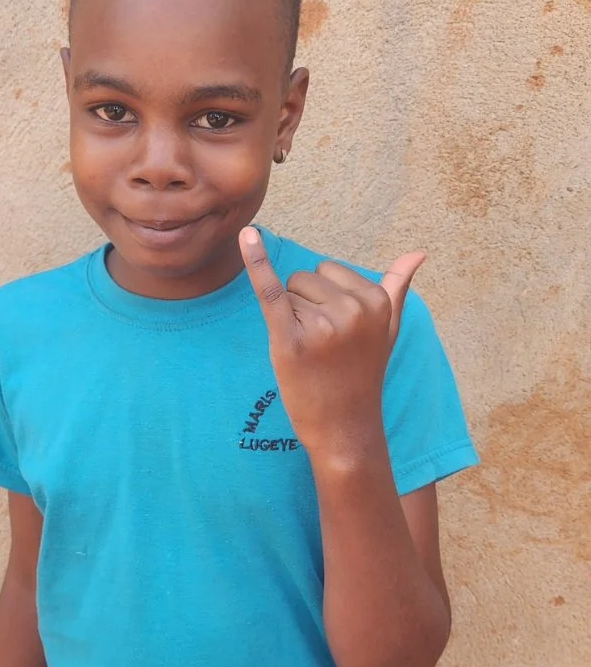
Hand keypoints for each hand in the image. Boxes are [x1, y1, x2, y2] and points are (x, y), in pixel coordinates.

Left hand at [239, 228, 424, 460]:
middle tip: (322, 346)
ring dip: (290, 320)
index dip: (326, 300)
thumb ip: (398, 289)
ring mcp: (322, 326)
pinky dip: (256, 263)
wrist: (345, 428)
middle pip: (306, 279)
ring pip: (287, 294)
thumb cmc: (362, 376)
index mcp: (376, 302)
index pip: (329, 272)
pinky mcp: (291, 341)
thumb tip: (418, 253)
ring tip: (310, 353)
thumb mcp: (388, 332)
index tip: (339, 332)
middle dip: (306, 307)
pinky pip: (270, 292)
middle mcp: (352, 310)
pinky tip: (247, 238)